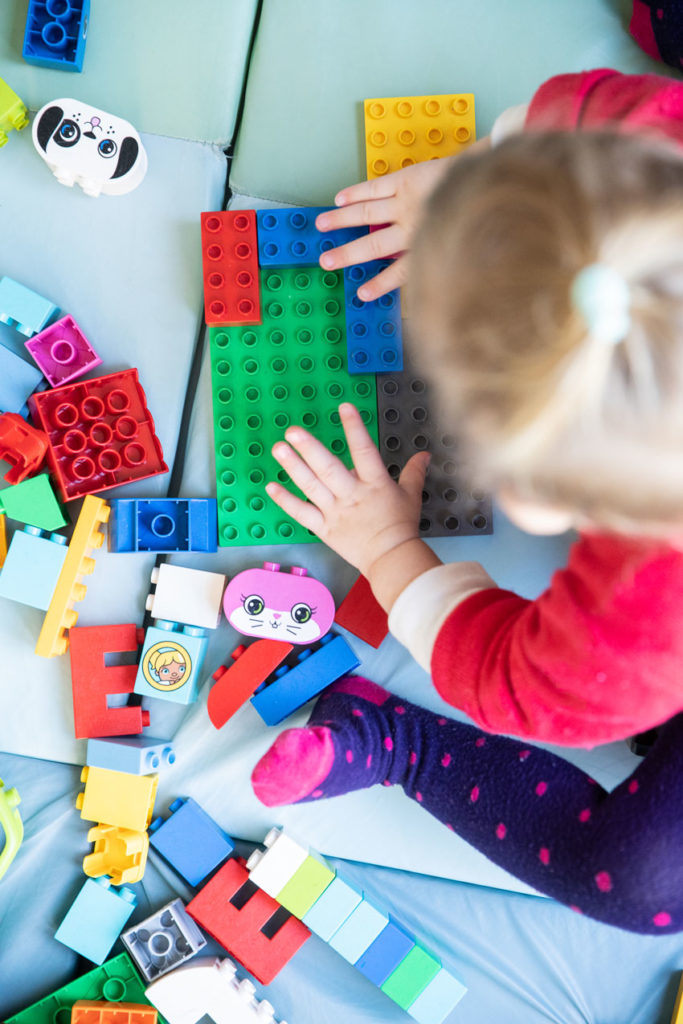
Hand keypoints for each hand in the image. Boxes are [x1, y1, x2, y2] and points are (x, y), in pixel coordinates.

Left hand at [265, 403, 429, 580]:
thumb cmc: (401, 527)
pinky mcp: (324, 528)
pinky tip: (271, 485)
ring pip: (311, 487)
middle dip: (310, 449)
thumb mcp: (411, 495)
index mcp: (375, 484)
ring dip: (293, 468)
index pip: (364, 451)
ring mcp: (335, 512)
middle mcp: (352, 496)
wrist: (391, 559)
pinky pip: (302, 513)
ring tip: (279, 449)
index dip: (355, 428)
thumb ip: (414, 472)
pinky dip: (286, 500)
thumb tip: (424, 454)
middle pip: (329, 469)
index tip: (344, 406)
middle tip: (293, 431)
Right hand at [315, 142, 488, 300]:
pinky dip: (356, 192)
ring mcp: (408, 202)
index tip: (362, 294)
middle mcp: (414, 226)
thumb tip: (445, 286)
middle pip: (374, 245)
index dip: (380, 284)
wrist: (492, 173)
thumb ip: (446, 257)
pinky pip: (376, 187)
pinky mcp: (407, 180)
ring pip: (368, 214)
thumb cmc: (480, 208)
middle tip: (326, 262)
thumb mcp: (464, 242)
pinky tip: (339, 199)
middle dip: (348, 254)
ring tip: (322, 226)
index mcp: (428, 245)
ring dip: (342, 220)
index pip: (399, 271)